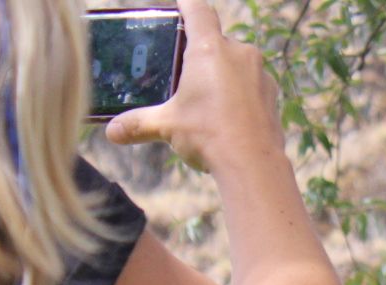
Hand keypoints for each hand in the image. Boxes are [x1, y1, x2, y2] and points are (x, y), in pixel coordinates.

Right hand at [107, 0, 283, 172]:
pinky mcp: (273, 95)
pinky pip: (251, 84)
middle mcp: (240, 54)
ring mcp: (261, 74)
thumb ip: (139, 123)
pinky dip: (239, 92)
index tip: (181, 2)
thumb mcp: (167, 126)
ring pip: (236, 63)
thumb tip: (112, 132)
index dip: (187, 3)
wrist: (253, 166)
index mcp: (209, 49)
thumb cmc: (209, 136)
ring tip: (206, 98)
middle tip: (184, 71)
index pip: (197, 10)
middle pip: (216, 40)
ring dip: (222, 74)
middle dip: (201, 53)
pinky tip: (227, 114)